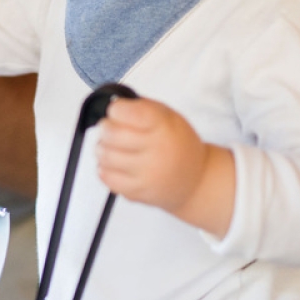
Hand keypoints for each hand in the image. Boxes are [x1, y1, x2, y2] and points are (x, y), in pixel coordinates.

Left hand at [94, 97, 211, 214]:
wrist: (195, 181)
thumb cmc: (178, 143)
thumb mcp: (169, 117)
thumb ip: (142, 108)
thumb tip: (113, 107)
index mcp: (163, 127)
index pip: (126, 112)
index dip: (117, 109)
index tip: (118, 110)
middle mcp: (155, 151)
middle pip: (111, 134)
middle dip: (106, 127)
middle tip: (110, 128)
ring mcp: (146, 175)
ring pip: (105, 156)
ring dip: (103, 147)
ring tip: (113, 146)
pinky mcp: (136, 192)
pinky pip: (106, 177)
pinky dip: (105, 168)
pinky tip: (116, 164)